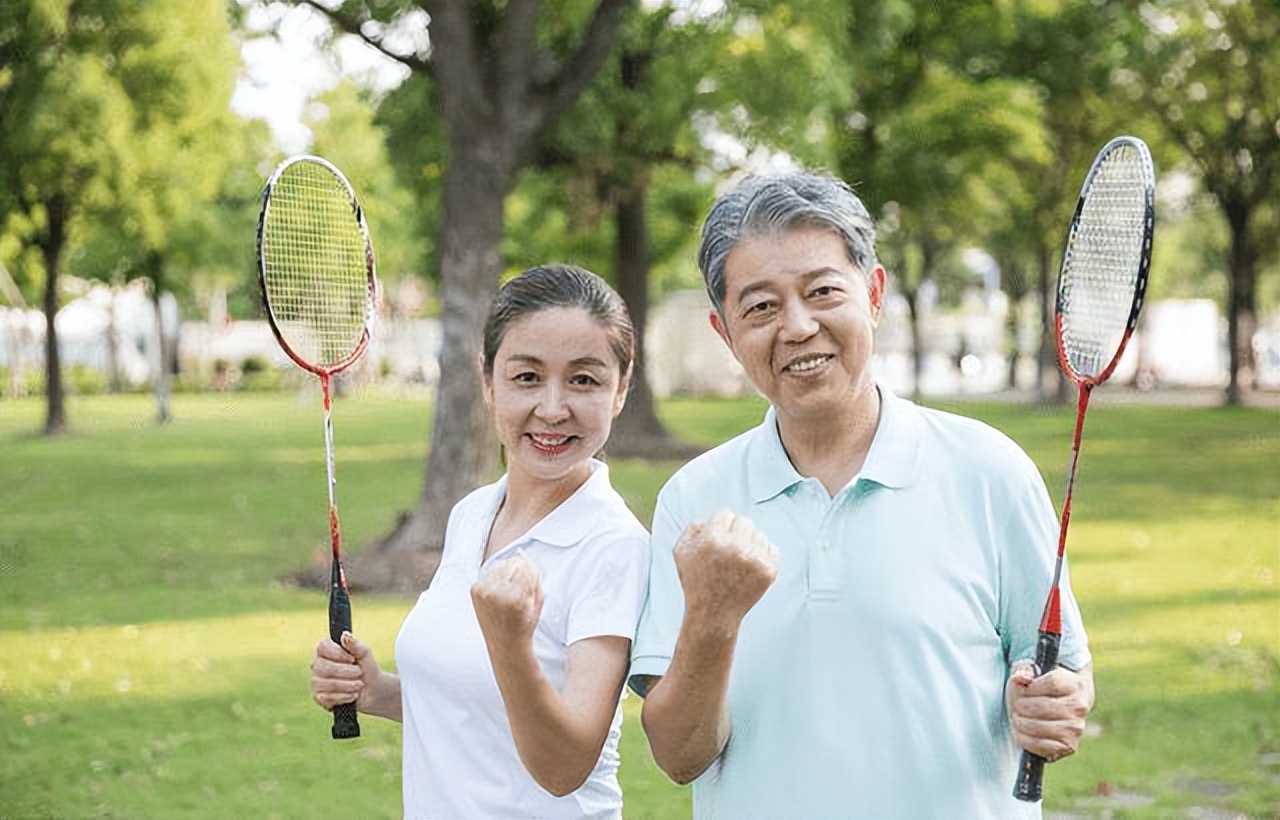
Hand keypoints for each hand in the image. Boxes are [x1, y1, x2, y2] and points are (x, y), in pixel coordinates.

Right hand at [311, 632, 380, 711]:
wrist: (372, 689)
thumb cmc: (365, 667)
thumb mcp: (364, 653)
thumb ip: (355, 644)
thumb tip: (344, 635)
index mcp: (326, 650)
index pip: (322, 647)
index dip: (337, 653)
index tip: (352, 659)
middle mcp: (317, 665)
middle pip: (323, 667)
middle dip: (345, 671)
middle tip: (359, 672)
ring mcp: (316, 681)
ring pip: (326, 683)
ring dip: (347, 685)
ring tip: (359, 684)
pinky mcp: (319, 697)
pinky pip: (327, 698)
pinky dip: (344, 696)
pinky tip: (353, 695)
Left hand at [472, 551, 543, 651]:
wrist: (505, 644)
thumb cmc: (524, 624)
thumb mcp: (538, 600)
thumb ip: (533, 576)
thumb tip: (522, 555)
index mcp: (514, 597)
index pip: (523, 565)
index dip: (528, 573)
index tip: (528, 586)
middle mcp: (495, 593)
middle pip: (510, 563)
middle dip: (517, 572)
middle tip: (519, 591)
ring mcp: (482, 591)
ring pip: (499, 566)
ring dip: (506, 574)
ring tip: (509, 593)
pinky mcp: (474, 591)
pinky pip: (489, 573)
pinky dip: (495, 578)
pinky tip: (499, 594)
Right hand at [673, 509, 778, 627]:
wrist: (713, 614)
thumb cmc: (696, 582)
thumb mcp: (681, 551)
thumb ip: (693, 527)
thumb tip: (711, 517)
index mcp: (712, 538)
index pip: (725, 514)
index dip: (719, 527)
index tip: (717, 541)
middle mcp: (735, 547)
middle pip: (744, 521)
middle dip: (736, 533)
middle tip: (728, 552)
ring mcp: (754, 559)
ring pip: (759, 534)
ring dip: (750, 543)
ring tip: (738, 561)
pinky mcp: (768, 571)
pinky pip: (772, 548)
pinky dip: (762, 555)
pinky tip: (749, 568)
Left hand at [1006, 659, 1093, 761]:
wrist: (1060, 706)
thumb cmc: (1041, 686)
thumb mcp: (1033, 671)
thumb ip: (1024, 669)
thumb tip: (1021, 678)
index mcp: (1075, 683)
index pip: (1052, 683)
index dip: (1031, 686)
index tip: (1023, 687)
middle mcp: (1080, 707)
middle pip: (1044, 706)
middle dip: (1022, 706)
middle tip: (1016, 705)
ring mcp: (1076, 728)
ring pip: (1043, 727)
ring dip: (1022, 723)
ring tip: (1017, 718)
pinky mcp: (1069, 746)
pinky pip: (1045, 746)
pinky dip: (1027, 741)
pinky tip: (1020, 732)